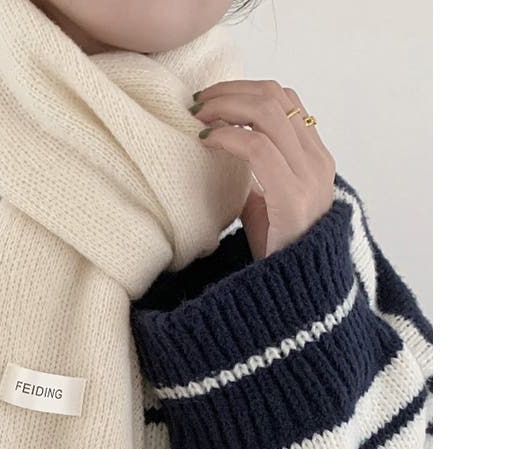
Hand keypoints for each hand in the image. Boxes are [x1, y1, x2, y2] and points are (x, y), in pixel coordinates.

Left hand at [189, 79, 335, 258]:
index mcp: (315, 158)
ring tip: (199, 118)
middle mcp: (318, 162)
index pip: (286, 100)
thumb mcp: (267, 202)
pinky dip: (229, 136)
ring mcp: (310, 177)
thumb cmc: (276, 249)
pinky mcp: (293, 197)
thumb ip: (256, 173)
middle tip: (197, 104)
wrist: (295, 292)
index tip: (212, 100)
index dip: (246, 91)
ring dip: (226, 107)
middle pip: (276, 96)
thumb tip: (225, 146)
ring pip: (269, 111)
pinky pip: (259, 147)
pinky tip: (208, 142)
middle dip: (231, 92)